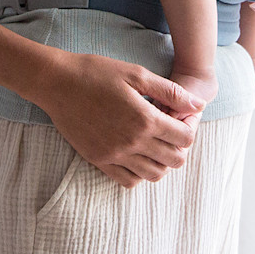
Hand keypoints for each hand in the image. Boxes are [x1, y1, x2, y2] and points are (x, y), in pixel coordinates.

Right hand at [35, 51, 198, 188]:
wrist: (56, 83)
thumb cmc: (96, 72)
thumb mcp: (135, 73)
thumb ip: (170, 91)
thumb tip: (198, 104)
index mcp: (144, 119)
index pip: (185, 138)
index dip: (189, 127)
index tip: (182, 117)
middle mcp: (132, 142)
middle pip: (174, 160)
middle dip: (179, 145)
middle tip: (170, 129)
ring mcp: (115, 155)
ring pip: (154, 174)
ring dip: (162, 161)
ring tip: (154, 141)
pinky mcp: (99, 161)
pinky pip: (129, 181)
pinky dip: (139, 173)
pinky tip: (136, 153)